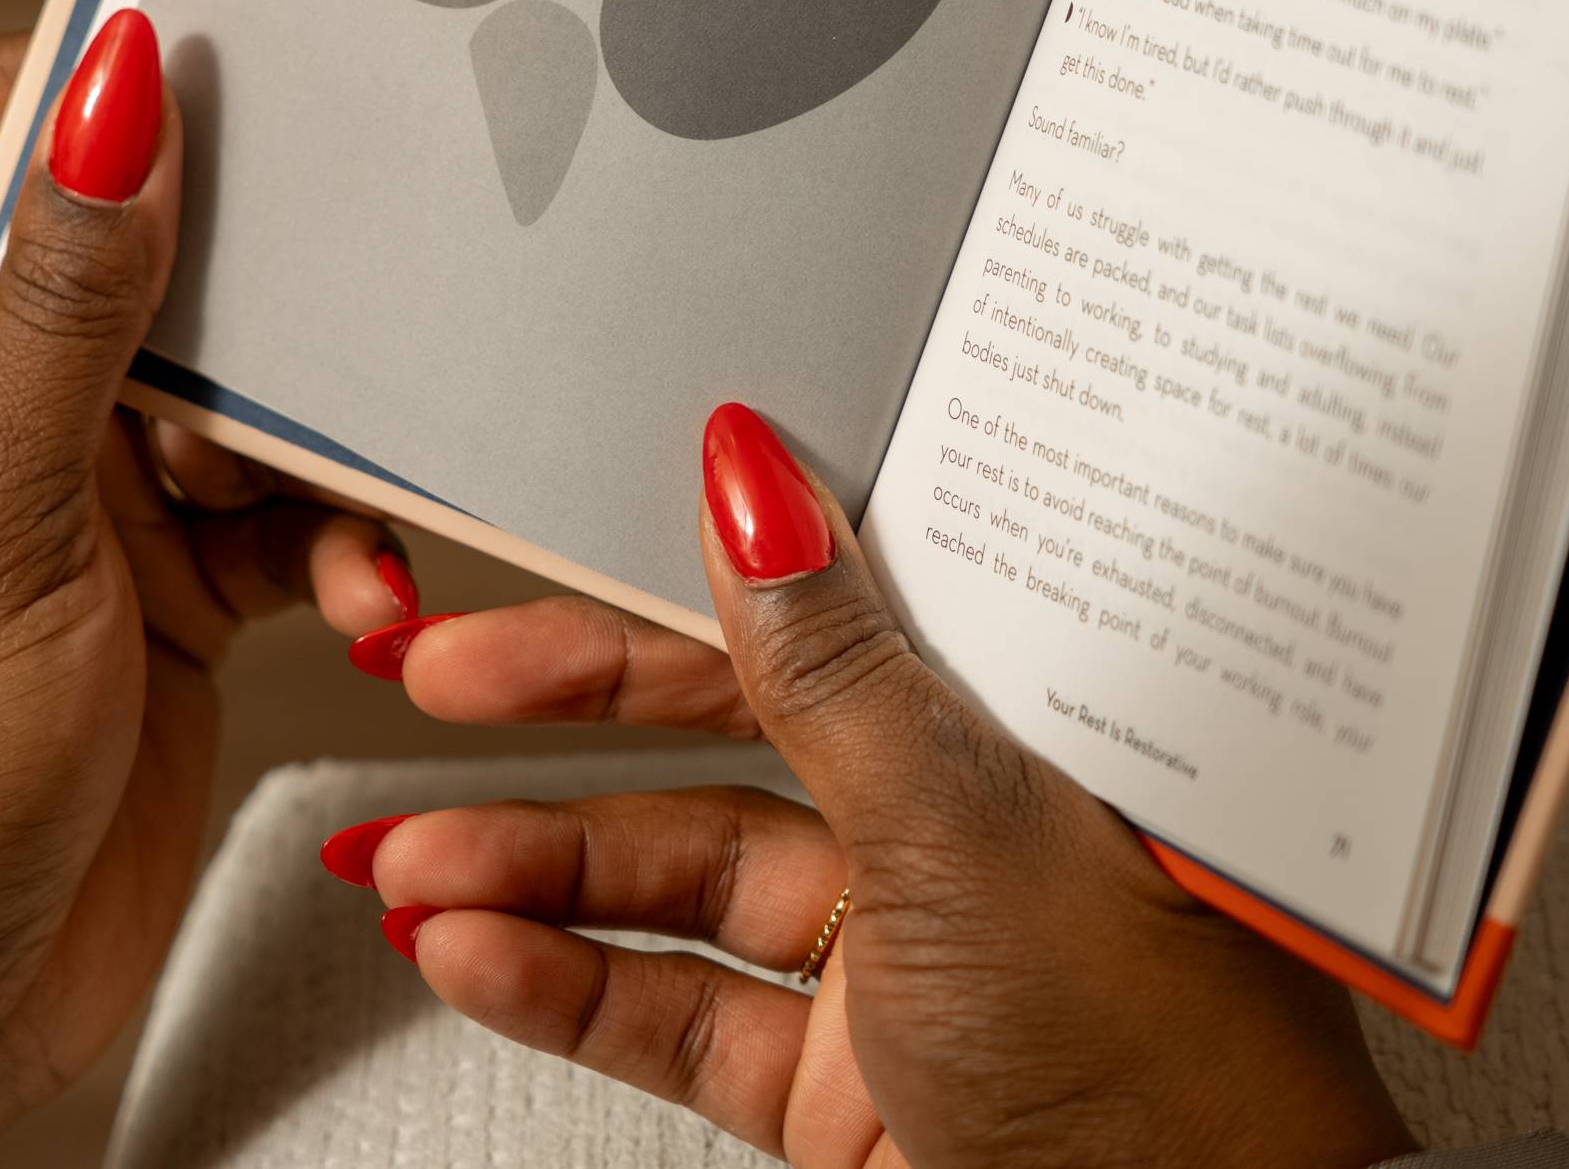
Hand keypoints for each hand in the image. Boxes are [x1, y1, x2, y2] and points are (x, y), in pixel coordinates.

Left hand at [0, 12, 414, 1165]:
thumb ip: (71, 297)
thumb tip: (114, 82)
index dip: (96, 78)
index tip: (236, 47)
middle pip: (139, 242)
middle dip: (252, 276)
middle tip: (341, 286)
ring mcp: (77, 491)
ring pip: (238, 380)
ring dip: (309, 438)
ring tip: (324, 506)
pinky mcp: (169, 585)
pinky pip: (286, 508)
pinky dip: (337, 542)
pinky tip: (365, 598)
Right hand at [336, 403, 1410, 1168]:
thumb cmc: (1162, 1075)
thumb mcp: (966, 827)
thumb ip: (835, 662)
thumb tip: (754, 480)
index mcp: (1041, 728)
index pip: (840, 600)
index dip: (687, 565)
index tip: (563, 535)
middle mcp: (977, 831)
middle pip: (736, 727)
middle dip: (568, 705)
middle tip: (440, 673)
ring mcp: (908, 967)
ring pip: (684, 879)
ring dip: (531, 869)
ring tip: (407, 858)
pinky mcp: (848, 1089)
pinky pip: (679, 1009)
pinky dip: (566, 984)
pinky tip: (472, 950)